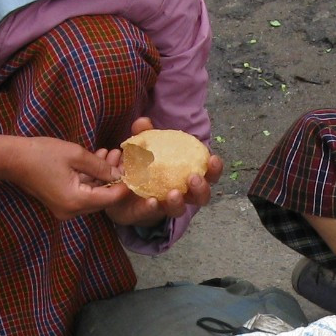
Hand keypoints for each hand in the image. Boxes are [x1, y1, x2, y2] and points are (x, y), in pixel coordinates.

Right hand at [4, 136, 125, 219]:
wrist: (12, 159)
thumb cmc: (41, 153)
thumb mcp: (76, 155)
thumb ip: (101, 166)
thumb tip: (120, 173)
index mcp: (75, 201)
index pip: (110, 198)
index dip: (125, 186)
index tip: (138, 173)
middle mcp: (71, 211)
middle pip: (103, 200)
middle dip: (116, 181)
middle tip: (127, 162)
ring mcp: (65, 209)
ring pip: (94, 196)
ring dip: (104, 178)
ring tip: (113, 155)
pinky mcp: (61, 203)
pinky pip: (82, 193)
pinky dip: (91, 180)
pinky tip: (99, 161)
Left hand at [102, 116, 223, 227]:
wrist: (120, 186)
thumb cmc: (141, 163)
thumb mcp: (142, 145)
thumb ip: (143, 134)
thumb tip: (144, 122)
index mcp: (188, 175)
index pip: (208, 174)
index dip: (215, 168)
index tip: (213, 158)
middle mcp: (182, 193)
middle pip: (202, 197)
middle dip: (202, 188)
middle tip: (193, 178)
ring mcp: (166, 205)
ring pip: (180, 210)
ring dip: (179, 202)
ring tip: (173, 193)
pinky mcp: (149, 213)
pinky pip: (154, 213)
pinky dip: (153, 207)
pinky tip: (150, 200)